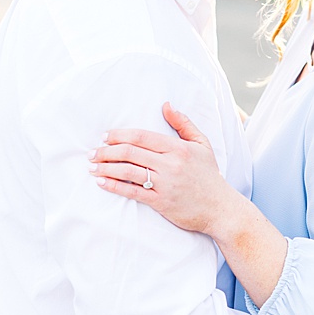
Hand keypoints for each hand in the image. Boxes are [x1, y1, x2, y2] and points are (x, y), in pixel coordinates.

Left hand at [91, 103, 233, 234]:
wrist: (220, 209)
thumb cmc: (209, 176)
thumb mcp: (203, 145)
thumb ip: (184, 124)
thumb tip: (166, 105)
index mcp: (179, 148)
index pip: (141, 136)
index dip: (119, 135)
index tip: (105, 137)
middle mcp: (171, 164)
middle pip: (130, 152)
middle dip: (106, 151)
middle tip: (93, 153)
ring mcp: (165, 183)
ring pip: (127, 171)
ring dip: (105, 168)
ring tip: (93, 168)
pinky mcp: (161, 202)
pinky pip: (132, 191)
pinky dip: (114, 186)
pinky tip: (102, 183)